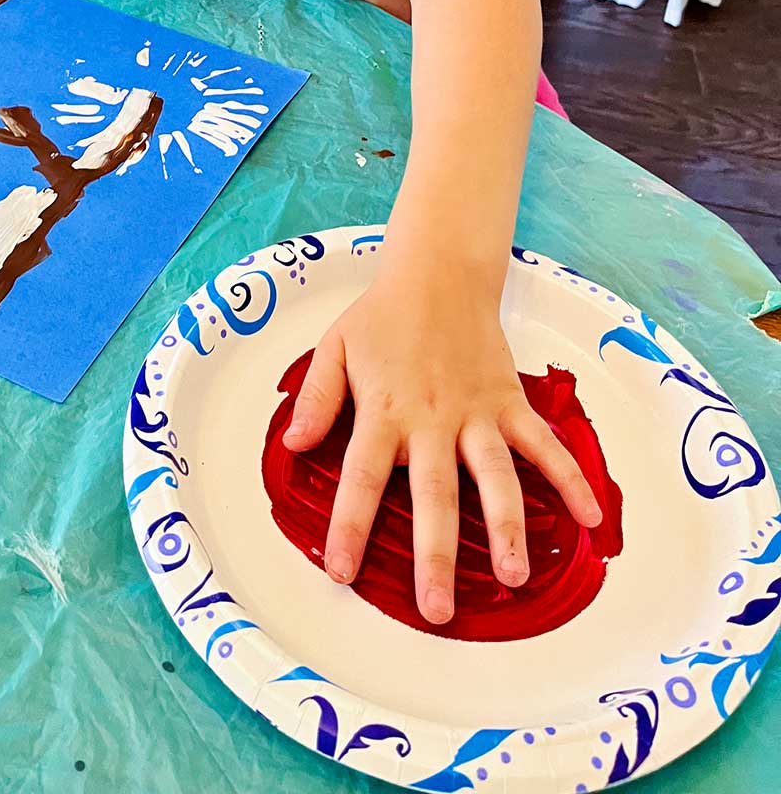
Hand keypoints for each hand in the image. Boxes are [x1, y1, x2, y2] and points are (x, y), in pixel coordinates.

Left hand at [283, 257, 602, 624]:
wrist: (439, 273)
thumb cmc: (382, 316)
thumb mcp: (334, 348)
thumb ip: (316, 399)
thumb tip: (294, 447)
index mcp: (383, 409)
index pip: (361, 476)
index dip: (350, 525)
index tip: (342, 571)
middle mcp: (432, 418)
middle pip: (433, 494)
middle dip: (435, 555)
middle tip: (438, 609)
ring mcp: (476, 412)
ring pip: (495, 476)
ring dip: (506, 528)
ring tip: (514, 578)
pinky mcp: (510, 402)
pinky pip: (543, 446)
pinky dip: (570, 480)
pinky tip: (589, 520)